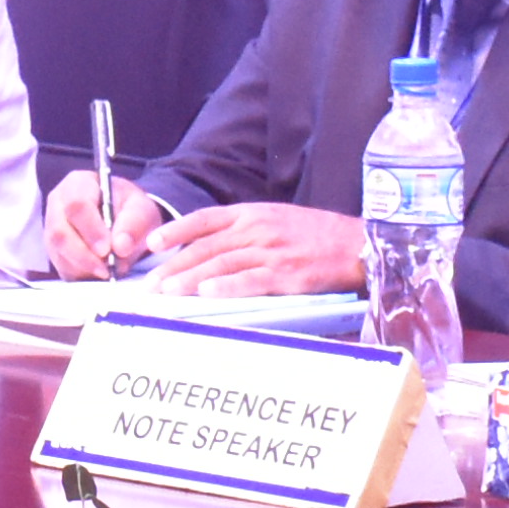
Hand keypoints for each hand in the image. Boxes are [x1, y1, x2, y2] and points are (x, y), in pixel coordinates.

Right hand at [41, 170, 170, 278]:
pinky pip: (62, 267)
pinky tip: (99, 274)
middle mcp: (58, 205)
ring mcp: (52, 229)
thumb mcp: (141, 208)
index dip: (90, 229)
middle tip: (107, 269)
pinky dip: (82, 275)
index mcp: (78, 184)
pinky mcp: (55, 252)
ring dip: (84, 268)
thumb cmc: (129, 208)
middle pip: (60, 233)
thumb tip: (120, 247)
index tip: (107, 249)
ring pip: (59, 253)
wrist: (124, 219)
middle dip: (84, 255)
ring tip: (108, 272)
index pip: (76, 205)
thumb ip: (134, 223)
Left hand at [145, 203, 363, 295]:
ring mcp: (271, 251)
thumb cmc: (317, 235)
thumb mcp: (277, 220)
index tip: (152, 243)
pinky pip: (250, 280)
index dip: (176, 231)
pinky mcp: (286, 274)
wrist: (357, 243)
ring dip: (190, 279)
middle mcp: (257, 229)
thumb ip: (245, 230)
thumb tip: (212, 246)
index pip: (205, 219)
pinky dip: (226, 287)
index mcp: (253, 213)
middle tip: (151, 284)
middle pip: (206, 247)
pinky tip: (206, 294)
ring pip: (221, 264)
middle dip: (175, 266)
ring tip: (167, 292)